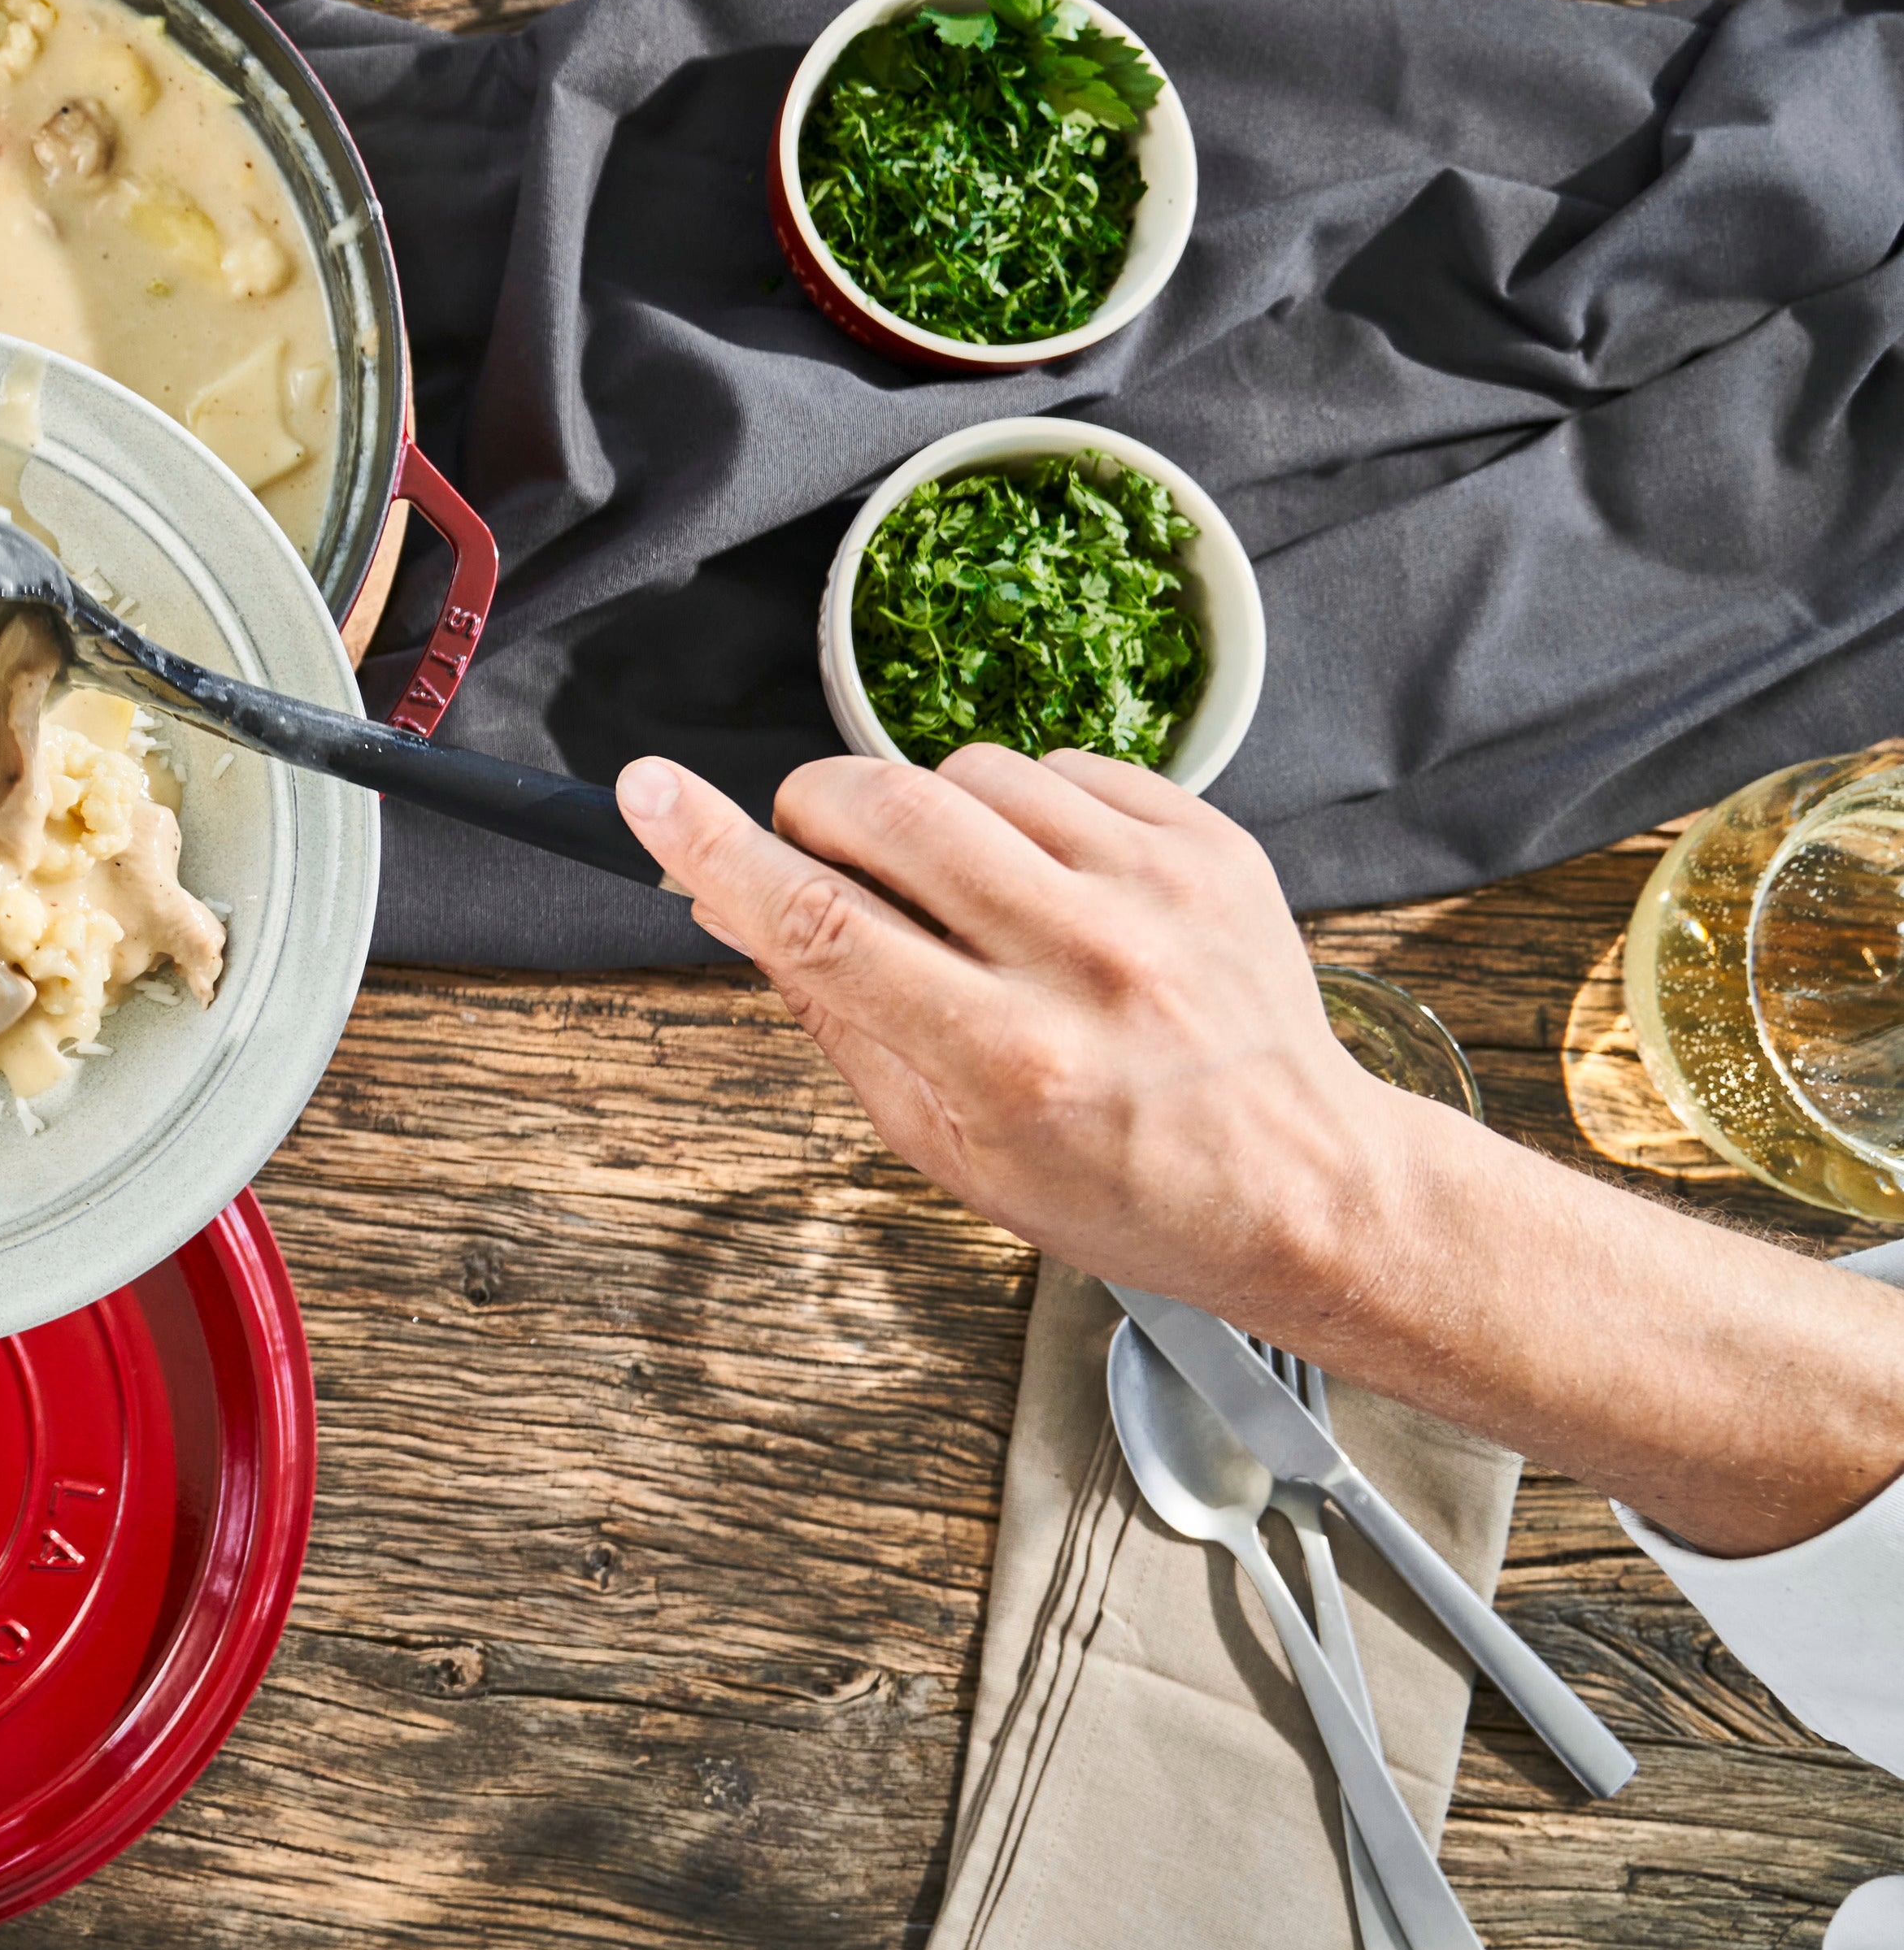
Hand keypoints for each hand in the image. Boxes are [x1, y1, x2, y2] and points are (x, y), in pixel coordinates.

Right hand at [617, 744, 1421, 1325]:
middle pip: (884, 813)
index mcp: (1005, 1061)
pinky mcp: (1209, 842)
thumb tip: (734, 904)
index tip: (648, 794)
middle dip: (815, 812)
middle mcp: (1084, 964)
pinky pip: (1060, 765)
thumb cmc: (1115, 1184)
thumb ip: (835, 1016)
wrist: (1302, 1182)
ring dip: (928, 815)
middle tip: (819, 851)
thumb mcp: (944, 1144)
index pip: (821, 925)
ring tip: (969, 894)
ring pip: (966, 773)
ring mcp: (1156, 893)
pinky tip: (1050, 882)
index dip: (716, 851)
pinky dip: (1024, 808)